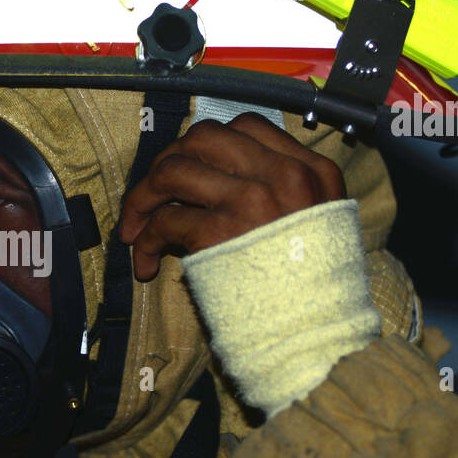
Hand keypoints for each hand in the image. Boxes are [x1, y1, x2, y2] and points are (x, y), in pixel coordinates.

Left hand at [119, 113, 344, 280]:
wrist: (317, 331)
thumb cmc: (313, 288)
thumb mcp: (322, 224)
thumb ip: (286, 194)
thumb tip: (225, 180)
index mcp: (312, 171)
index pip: (247, 126)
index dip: (207, 143)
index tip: (191, 167)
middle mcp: (282, 176)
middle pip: (203, 137)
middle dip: (167, 160)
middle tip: (154, 193)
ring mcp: (250, 200)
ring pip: (172, 170)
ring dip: (142, 197)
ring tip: (134, 226)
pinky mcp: (219, 232)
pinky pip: (163, 220)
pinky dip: (143, 240)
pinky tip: (144, 262)